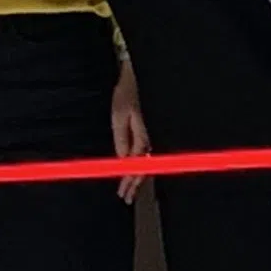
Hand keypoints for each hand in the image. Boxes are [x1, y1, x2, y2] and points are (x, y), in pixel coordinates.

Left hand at [108, 63, 150, 205]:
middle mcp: (151, 137)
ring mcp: (152, 134)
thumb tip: (121, 160)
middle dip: (134, 184)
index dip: (130, 182)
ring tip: (129, 188)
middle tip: (126, 197)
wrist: (139, 74)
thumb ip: (121, 139)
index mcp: (144, 136)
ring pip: (146, 161)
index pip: (137, 166)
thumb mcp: (119, 115)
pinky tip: (133, 167)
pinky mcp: (149, 129)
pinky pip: (145, 151)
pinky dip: (139, 163)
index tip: (123, 193)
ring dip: (137, 175)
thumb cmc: (128, 91)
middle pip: (144, 167)